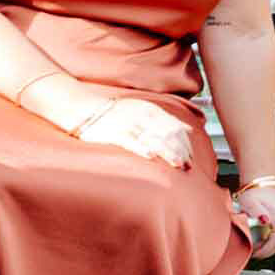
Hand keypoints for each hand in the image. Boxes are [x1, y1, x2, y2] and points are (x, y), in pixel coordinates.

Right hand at [75, 97, 193, 168]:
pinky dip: (141, 147)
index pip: (174, 128)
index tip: (191, 158)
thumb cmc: (115, 112)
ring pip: (152, 138)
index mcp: (151, 111)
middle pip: (167, 134)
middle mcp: (142, 116)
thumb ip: (165, 120)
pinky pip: (129, 141)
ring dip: (167, 152)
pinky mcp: (113, 132)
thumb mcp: (143, 110)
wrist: (83, 107)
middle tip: (188, 166)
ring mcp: (128, 124)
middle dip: (180, 151)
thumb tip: (189, 129)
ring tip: (177, 164)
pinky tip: (150, 156)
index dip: (185, 144)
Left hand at [232, 184, 274, 259]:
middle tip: (253, 247)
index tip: (254, 253)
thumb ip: (255, 211)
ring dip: (270, 244)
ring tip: (258, 240)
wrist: (266, 186)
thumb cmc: (256, 194)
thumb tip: (266, 221)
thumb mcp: (249, 201)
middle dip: (266, 249)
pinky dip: (274, 238)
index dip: (265, 251)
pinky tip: (265, 234)